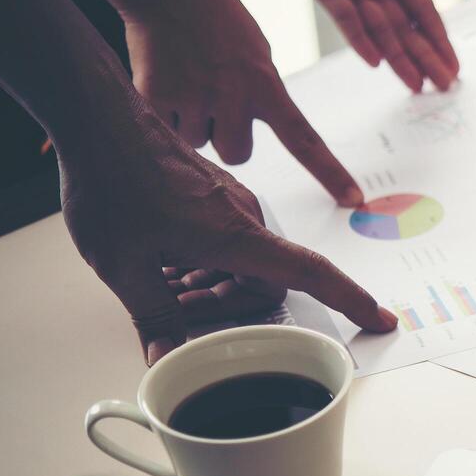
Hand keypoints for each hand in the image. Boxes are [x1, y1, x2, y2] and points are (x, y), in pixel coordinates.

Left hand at [58, 112, 396, 363]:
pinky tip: (157, 258)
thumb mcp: (123, 265)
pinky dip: (200, 258)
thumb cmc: (113, 181)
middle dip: (230, 305)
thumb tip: (166, 360)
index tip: (380, 318)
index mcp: (236, 237)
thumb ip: (154, 317)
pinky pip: (223, 237)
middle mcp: (243, 218)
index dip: (350, 300)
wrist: (96, 115)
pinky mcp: (210, 192)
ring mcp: (228, 202)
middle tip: (180, 311)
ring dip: (209, 281)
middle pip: (265, 279)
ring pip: (240, 259)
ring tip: (158, 282)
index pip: (312, 274)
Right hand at [123, 0, 362, 205]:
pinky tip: (165, 79)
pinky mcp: (155, 98)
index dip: (329, 172)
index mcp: (265, 84)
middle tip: (214, 100)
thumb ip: (261, 95)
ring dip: (192, 123)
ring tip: (188, 80)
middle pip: (237, 154)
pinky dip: (163, 114)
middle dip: (226, 136)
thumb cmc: (216, 19)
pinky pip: (164, 130)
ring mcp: (194, 98)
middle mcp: (233, 96)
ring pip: (198, 144)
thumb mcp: (256, 54)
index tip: (352, 199)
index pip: (304, 139)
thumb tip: (245, 137)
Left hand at [261, 0, 457, 92]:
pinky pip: (345, 19)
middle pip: (405, 29)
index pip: (423, 11)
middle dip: (425, 58)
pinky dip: (360, 39)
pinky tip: (377, 61)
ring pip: (380, 31)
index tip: (453, 65)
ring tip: (416, 84)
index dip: (439, 38)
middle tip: (443, 86)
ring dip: (398, 58)